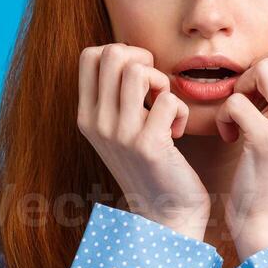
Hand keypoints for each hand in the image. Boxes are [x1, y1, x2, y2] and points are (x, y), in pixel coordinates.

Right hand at [75, 43, 207, 240]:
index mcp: (86, 116)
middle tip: (156, 89)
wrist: (164, 215)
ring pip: (138, 71)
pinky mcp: (149, 146)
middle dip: (144, 61)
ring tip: (165, 108)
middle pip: (114, 54)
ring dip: (162, 83)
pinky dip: (181, 110)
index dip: (122, 52)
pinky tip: (176, 132)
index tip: (140, 76)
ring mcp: (120, 135)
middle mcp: (97, 123)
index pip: (90, 55)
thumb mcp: (120, 130)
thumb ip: (117, 96)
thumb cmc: (150, 165)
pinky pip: (169, 100)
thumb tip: (129, 54)